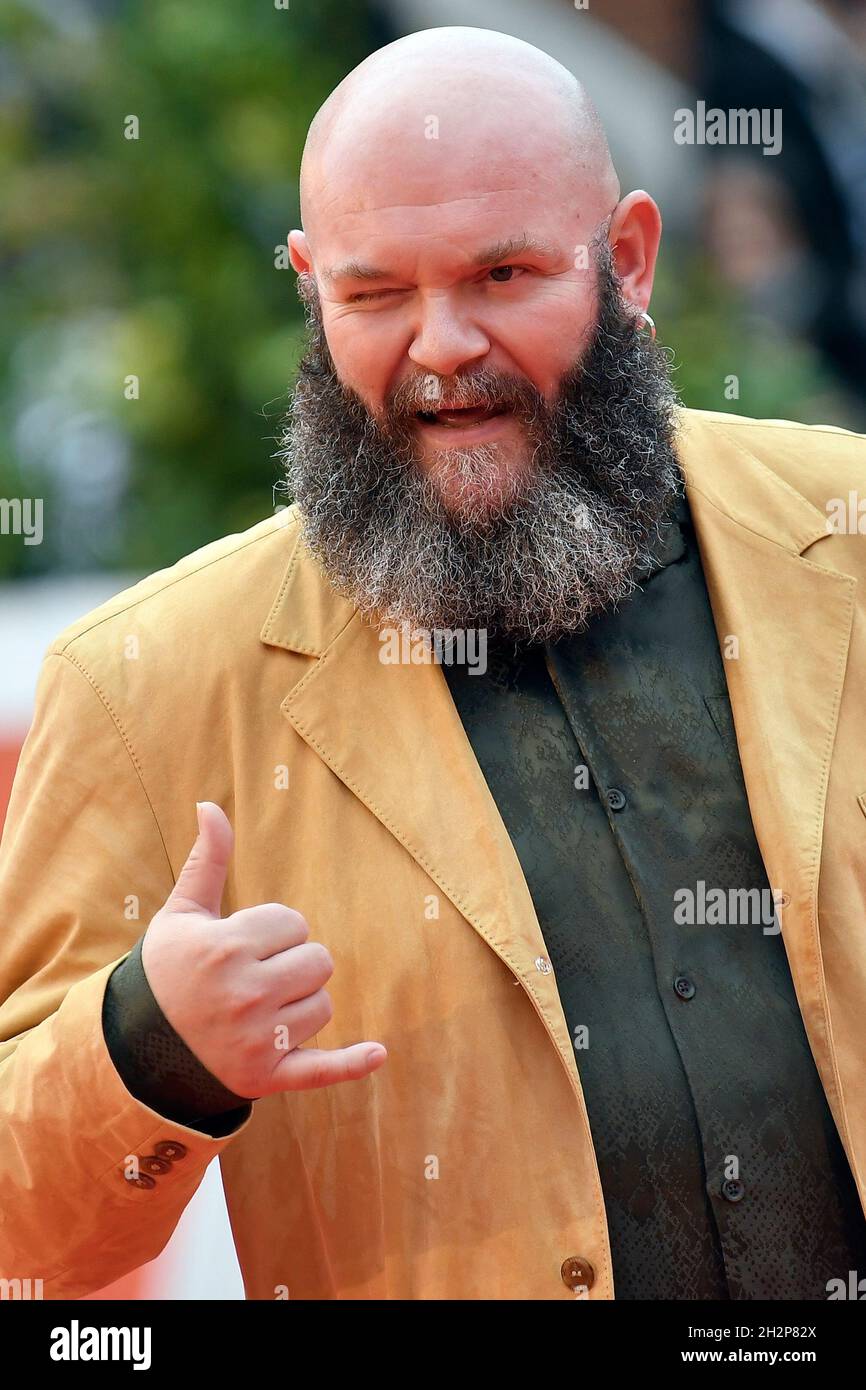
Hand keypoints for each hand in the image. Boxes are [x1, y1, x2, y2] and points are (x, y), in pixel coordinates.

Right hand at [140, 802, 386, 1097]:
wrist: (136, 1048)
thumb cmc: (165, 971)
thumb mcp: (182, 914)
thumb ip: (208, 861)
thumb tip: (210, 805)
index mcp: (226, 948)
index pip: (293, 924)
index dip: (273, 931)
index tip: (242, 947)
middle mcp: (245, 994)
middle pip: (317, 962)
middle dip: (293, 963)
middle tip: (254, 977)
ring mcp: (257, 1039)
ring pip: (321, 1005)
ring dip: (301, 1004)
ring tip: (260, 1010)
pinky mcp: (266, 1076)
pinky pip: (322, 1069)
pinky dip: (352, 1063)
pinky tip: (378, 1053)